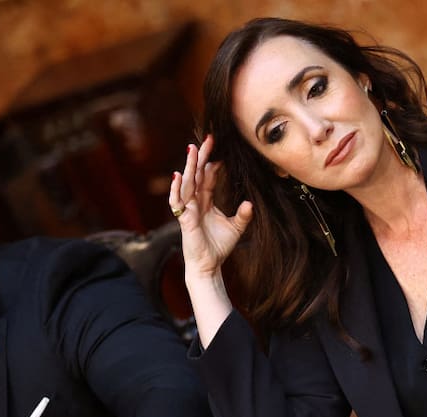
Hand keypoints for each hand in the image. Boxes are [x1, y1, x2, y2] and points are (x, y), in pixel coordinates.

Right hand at [170, 135, 253, 279]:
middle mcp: (195, 203)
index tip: (219, 149)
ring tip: (192, 149)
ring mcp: (188, 210)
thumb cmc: (218, 248)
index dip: (212, 163)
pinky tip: (178, 175)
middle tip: (208, 139)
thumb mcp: (235, 228)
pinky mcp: (184, 220)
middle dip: (201, 157)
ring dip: (189, 166)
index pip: (206, 178)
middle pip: (196, 175)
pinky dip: (176, 189)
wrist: (209, 266)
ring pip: (187, 183)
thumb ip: (242, 215)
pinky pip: (178, 202)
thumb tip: (250, 203)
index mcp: (205, 202)